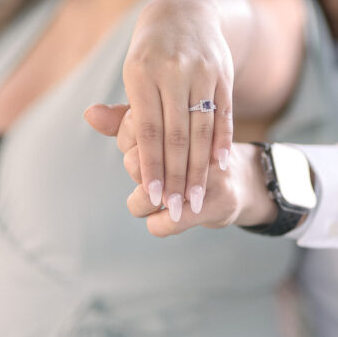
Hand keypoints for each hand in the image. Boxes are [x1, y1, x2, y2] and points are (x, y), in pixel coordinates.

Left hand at [84, 105, 276, 235]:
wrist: (248, 179)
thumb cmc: (195, 151)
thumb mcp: (165, 129)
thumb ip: (126, 121)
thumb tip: (89, 113)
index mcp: (186, 113)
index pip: (136, 129)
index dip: (131, 148)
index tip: (142, 155)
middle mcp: (201, 142)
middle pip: (137, 160)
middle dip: (137, 173)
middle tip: (148, 178)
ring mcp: (211, 173)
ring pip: (151, 193)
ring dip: (142, 202)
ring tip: (151, 200)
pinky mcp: (221, 202)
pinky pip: (169, 220)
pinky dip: (158, 223)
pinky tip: (164, 216)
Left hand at [122, 0, 235, 221]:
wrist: (187, 12)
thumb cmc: (151, 53)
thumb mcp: (133, 72)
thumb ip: (121, 105)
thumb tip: (91, 118)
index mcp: (142, 73)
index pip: (148, 130)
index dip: (152, 164)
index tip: (154, 196)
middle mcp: (173, 72)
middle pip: (178, 134)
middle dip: (178, 175)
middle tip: (178, 208)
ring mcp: (202, 72)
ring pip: (202, 128)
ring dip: (201, 167)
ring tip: (197, 198)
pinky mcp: (224, 74)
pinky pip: (224, 114)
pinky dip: (221, 141)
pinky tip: (218, 167)